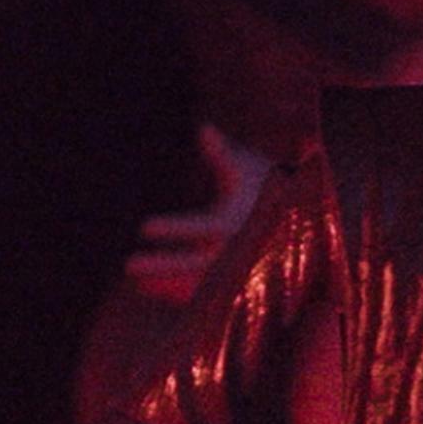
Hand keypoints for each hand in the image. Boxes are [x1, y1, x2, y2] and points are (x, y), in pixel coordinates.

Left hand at [124, 126, 271, 305]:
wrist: (294, 219)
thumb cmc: (263, 185)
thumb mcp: (245, 168)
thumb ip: (222, 154)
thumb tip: (203, 129)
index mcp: (236, 221)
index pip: (201, 228)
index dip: (174, 230)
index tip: (142, 228)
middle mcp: (235, 251)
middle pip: (195, 265)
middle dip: (162, 266)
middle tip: (128, 265)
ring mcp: (233, 272)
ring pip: (195, 285)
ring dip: (165, 284)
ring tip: (134, 280)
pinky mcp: (230, 282)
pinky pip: (199, 294)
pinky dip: (173, 293)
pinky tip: (144, 287)